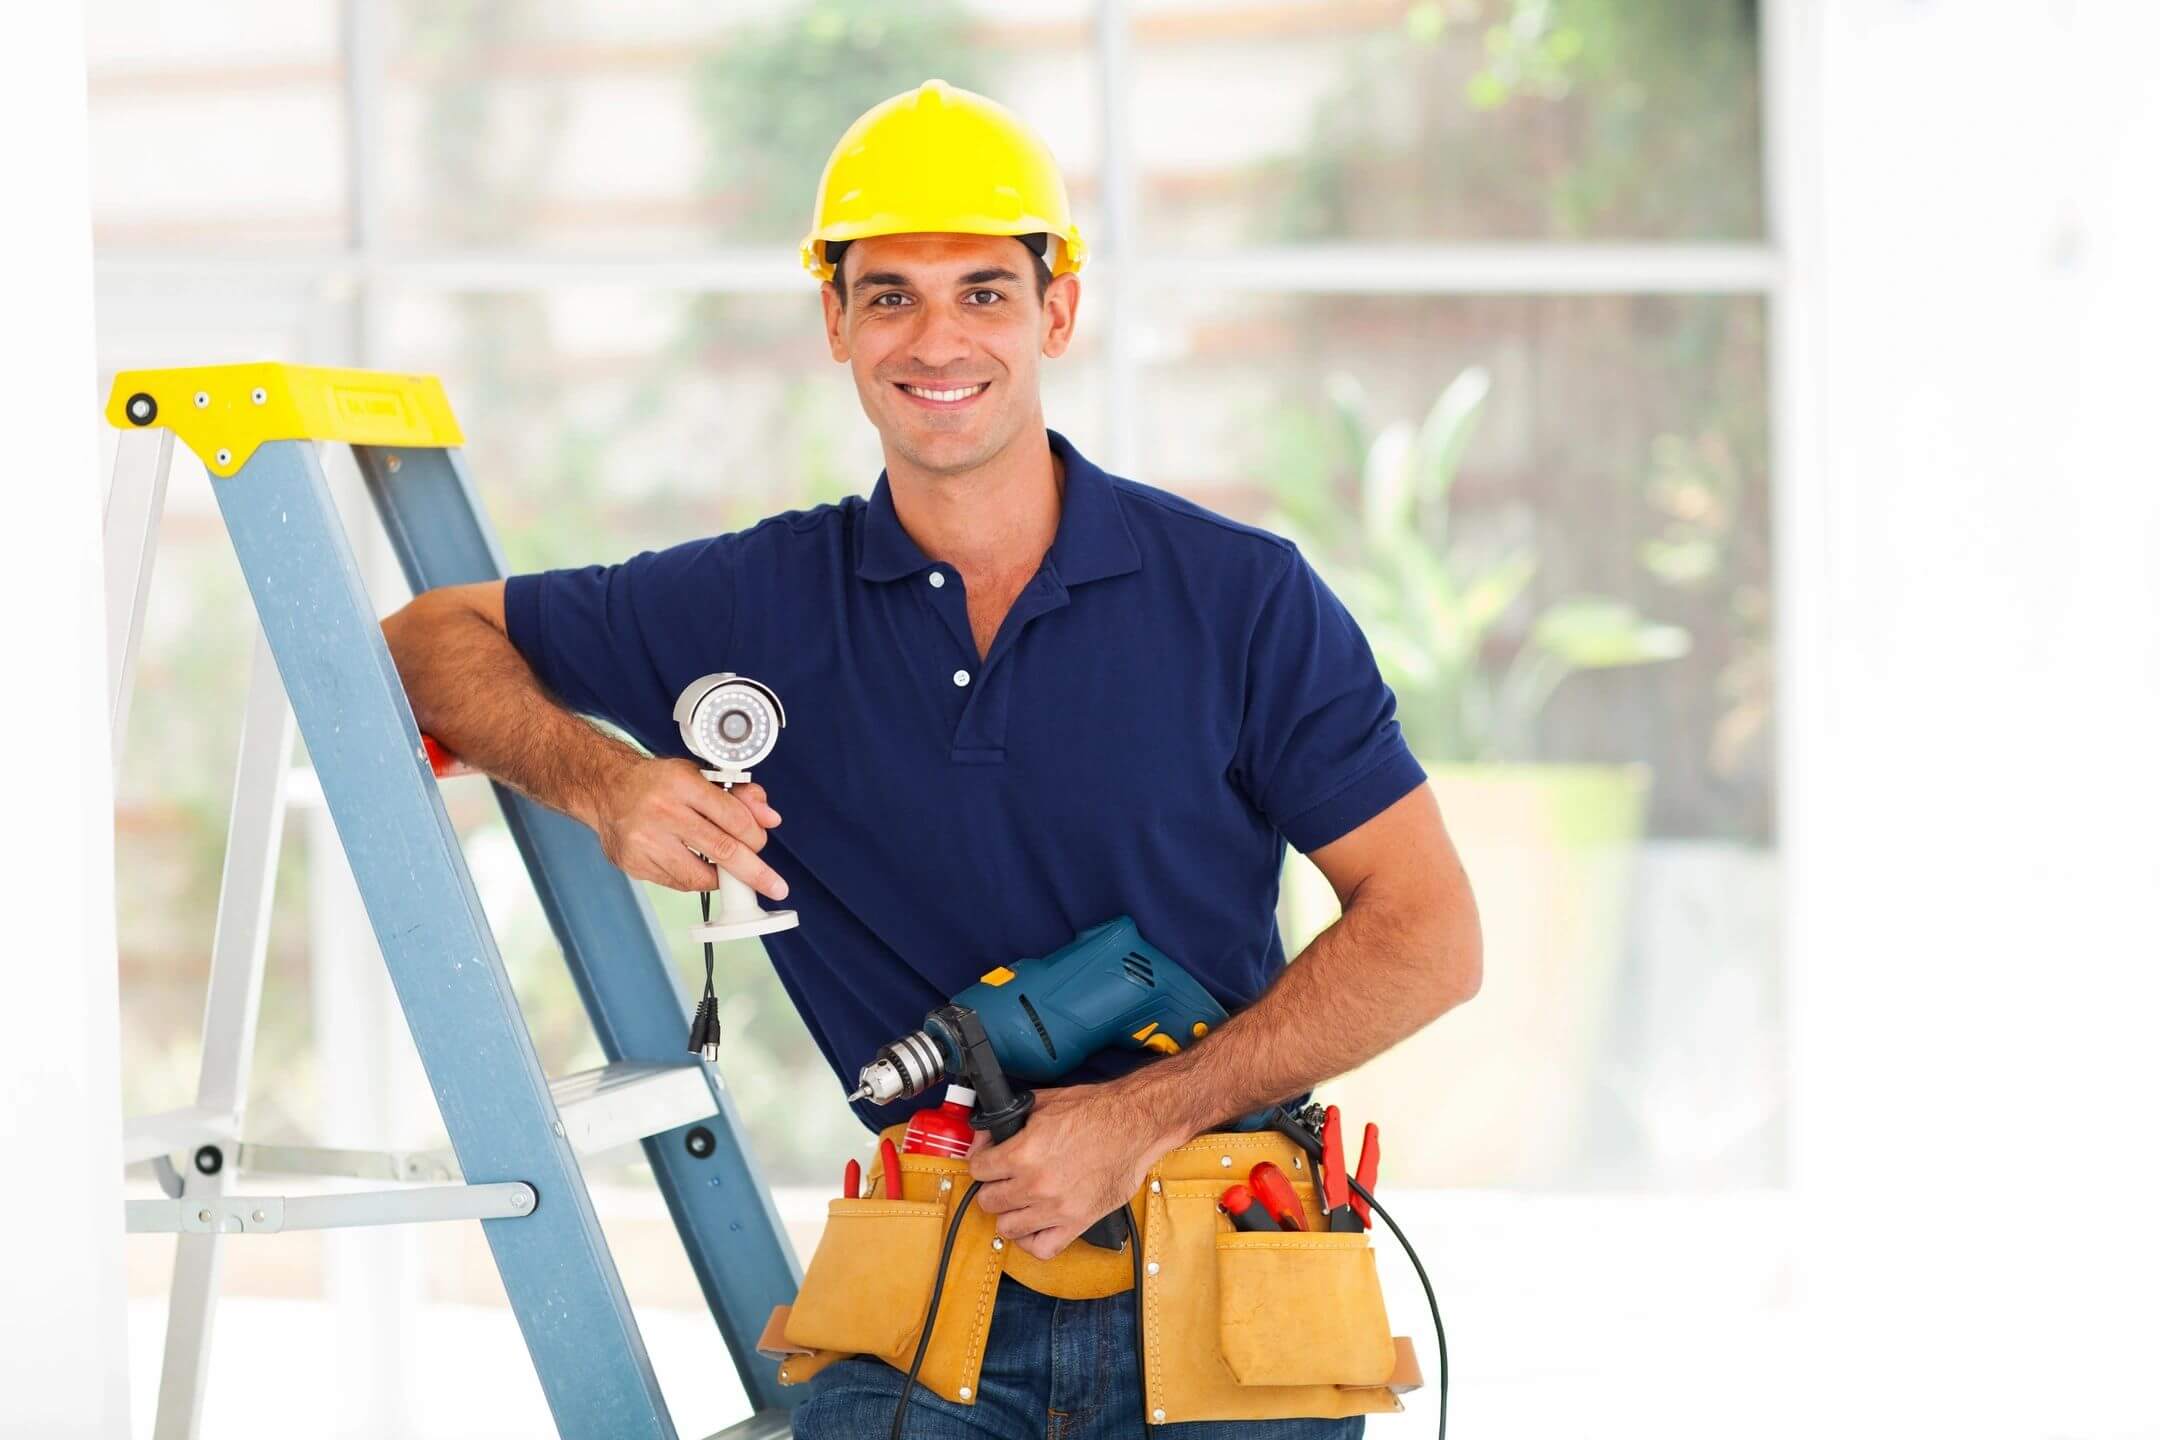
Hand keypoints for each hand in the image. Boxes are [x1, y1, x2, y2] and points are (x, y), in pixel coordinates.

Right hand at [590, 756, 786, 896]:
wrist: (606, 789)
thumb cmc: (657, 783)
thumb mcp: (700, 776)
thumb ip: (739, 796)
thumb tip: (770, 819)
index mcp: (681, 784)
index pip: (733, 817)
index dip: (755, 836)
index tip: (760, 844)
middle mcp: (662, 812)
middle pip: (722, 850)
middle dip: (754, 872)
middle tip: (775, 886)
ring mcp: (645, 841)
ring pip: (699, 875)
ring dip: (722, 878)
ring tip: (728, 871)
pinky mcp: (634, 863)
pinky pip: (677, 883)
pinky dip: (695, 879)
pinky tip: (697, 867)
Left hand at [967, 1083, 1170, 1260]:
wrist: (1135, 1123)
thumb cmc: (1096, 1111)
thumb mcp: (1042, 1104)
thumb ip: (1007, 1122)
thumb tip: (984, 1138)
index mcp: (1024, 1153)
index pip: (977, 1169)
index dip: (981, 1162)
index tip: (988, 1162)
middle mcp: (1036, 1185)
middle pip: (988, 1200)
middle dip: (992, 1186)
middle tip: (1004, 1179)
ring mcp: (1056, 1208)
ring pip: (1007, 1227)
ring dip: (1009, 1213)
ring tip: (1018, 1201)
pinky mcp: (1078, 1223)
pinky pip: (1041, 1249)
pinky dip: (1032, 1240)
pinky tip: (1034, 1225)